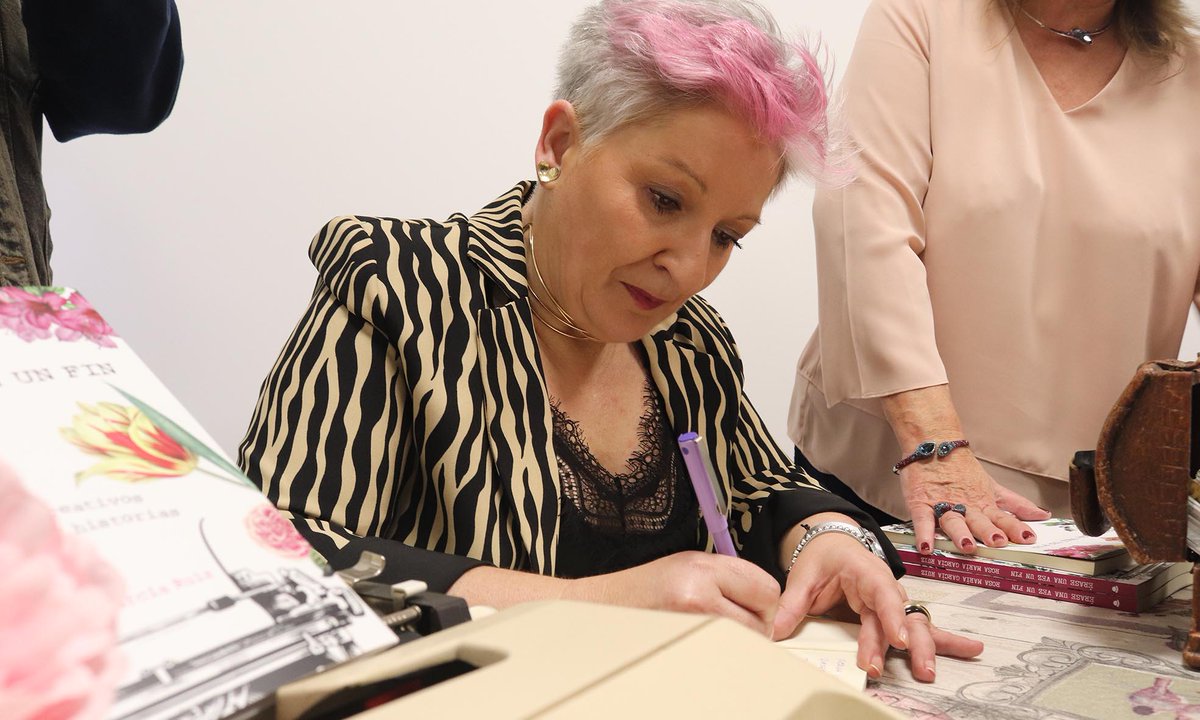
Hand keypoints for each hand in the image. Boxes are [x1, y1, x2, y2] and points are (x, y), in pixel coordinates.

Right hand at [567, 551, 780, 635]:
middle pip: (763, 618)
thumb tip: (765, 596)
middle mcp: (700, 592)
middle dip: (758, 623)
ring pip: (747, 640)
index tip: (755, 604)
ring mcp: (693, 622)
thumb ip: (729, 575)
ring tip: (718, 630)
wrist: (603, 605)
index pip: (766, 587)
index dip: (765, 600)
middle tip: (737, 620)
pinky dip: (723, 650)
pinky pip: (725, 653)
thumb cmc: (643, 586)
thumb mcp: (688, 563)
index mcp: (703, 567)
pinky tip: (706, 641)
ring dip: (742, 639)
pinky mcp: (685, 645)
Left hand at [773, 531, 982, 681]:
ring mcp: (893, 601)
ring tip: (930, 671)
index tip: (897, 639)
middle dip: (910, 642)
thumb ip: (792, 604)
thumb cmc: (823, 559)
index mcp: (864, 570)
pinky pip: (919, 628)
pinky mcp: (894, 614)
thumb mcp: (803, 576)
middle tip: (914, 667)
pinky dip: (944, 639)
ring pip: (914, 624)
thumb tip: (777, 630)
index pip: (881, 592)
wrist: (834, 544)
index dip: (891, 616)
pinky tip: (970, 648)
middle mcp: (885, 587)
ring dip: (926, 647)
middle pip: (902, 614)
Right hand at [900, 450, 1048, 554]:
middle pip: (978, 520)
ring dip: (960, 533)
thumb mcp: (992, 487)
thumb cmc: (961, 469)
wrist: (933, 444)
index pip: (1002, 518)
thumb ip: (1016, 504)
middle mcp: (965, 506)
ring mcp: (942, 504)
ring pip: (953, 521)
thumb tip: (1042, 515)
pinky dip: (923, 533)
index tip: (1028, 538)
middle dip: (988, 531)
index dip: (1015, 528)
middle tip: (997, 541)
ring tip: (966, 545)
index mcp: (982, 504)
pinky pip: (922, 520)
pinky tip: (925, 546)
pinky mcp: (920, 503)